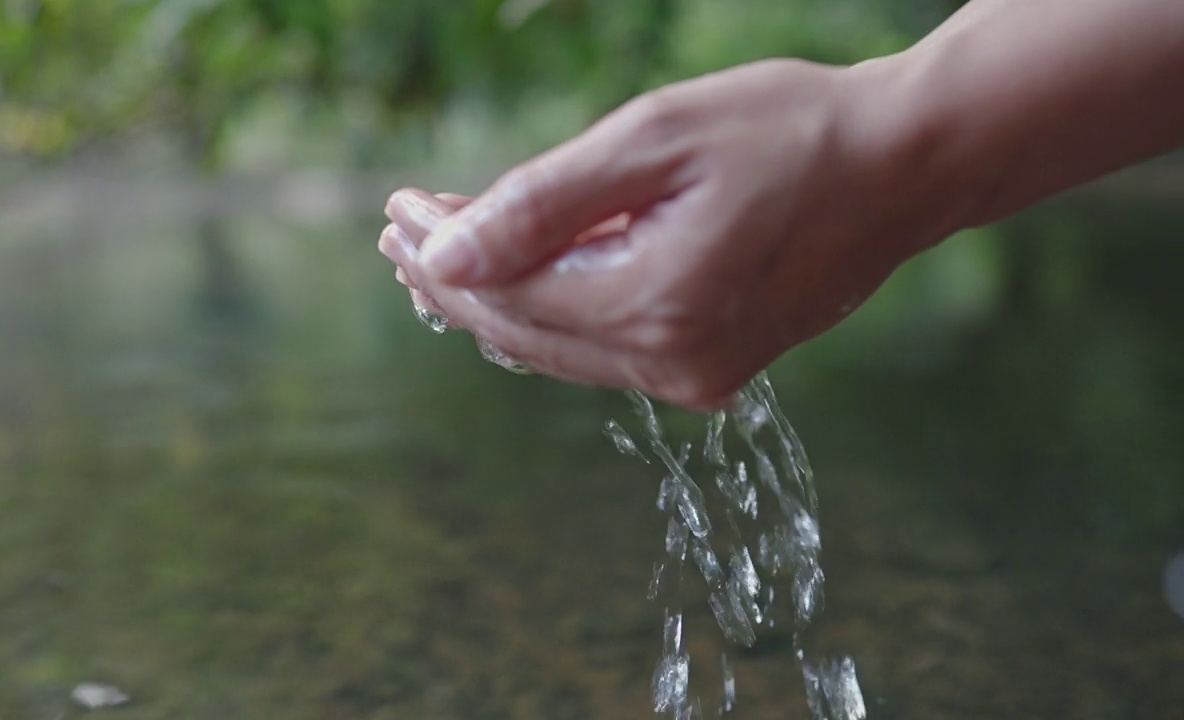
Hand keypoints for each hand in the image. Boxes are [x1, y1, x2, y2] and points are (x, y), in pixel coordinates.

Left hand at [380, 58, 948, 408]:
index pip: (509, 291)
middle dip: (458, 282)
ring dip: (501, 298)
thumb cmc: (789, 131)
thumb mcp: (656, 138)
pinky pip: (606, 347)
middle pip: (525, 330)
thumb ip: (543, 203)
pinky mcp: (715, 367)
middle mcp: (674, 362)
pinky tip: (526, 277)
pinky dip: (556, 311)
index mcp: (656, 304)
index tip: (399, 210)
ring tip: (446, 250)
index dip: (444, 254)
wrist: (905, 166)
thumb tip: (443, 258)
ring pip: (561, 345)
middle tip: (404, 231)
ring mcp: (698, 374)